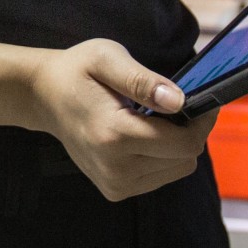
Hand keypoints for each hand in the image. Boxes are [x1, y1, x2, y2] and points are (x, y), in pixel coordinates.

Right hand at [25, 40, 217, 201]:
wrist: (44, 97)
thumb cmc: (77, 72)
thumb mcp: (107, 58)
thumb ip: (143, 80)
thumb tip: (179, 101)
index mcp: (114, 134)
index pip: (184, 143)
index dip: (203, 121)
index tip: (204, 99)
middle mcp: (115, 168)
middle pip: (185, 158)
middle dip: (189, 130)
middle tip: (175, 104)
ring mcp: (114, 184)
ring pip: (177, 169)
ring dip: (176, 144)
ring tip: (154, 119)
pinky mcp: (115, 190)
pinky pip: (161, 176)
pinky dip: (162, 155)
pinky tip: (143, 135)